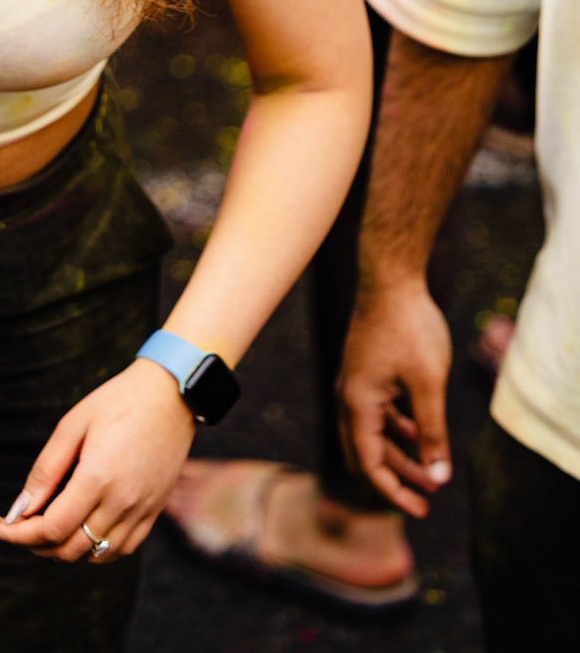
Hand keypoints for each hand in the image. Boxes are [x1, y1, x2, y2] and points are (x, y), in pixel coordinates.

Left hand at [0, 359, 195, 561]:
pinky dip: (96, 549)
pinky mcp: (154, 512)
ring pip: (96, 555)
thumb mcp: (72, 425)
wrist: (171, 394)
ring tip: (44, 529)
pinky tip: (82, 530)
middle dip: (36, 545)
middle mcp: (122, 503)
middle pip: (70, 549)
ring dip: (65, 550)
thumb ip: (45, 471)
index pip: (52, 529)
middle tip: (15, 528)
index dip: (20, 534)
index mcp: (98, 478)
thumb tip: (18, 508)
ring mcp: (142, 511)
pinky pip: (122, 549)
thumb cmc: (118, 402)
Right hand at [337, 280, 453, 516]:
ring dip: (398, 453)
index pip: (369, 464)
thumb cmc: (410, 326)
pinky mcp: (365, 369)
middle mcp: (348, 395)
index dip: (394, 492)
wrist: (390, 276)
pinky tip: (417, 428)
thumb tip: (438, 475)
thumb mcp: (428, 384)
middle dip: (396, 479)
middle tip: (428, 499)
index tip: (422, 509)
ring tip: (430, 467)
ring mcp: (355, 381)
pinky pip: (374, 411)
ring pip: (371, 432)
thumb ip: (432, 432)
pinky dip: (394, 427)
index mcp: (357, 403)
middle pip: (365, 453)